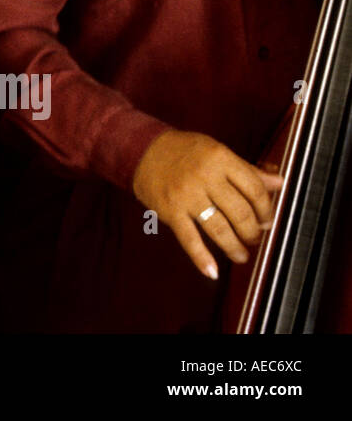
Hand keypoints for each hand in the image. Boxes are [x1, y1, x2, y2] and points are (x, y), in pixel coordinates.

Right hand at [132, 129, 283, 280]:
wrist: (141, 149)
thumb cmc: (183, 150)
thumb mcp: (216, 152)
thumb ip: (248, 169)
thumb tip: (279, 183)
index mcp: (219, 158)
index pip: (254, 189)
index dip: (266, 209)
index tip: (267, 219)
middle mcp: (204, 177)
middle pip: (240, 212)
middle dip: (253, 231)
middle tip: (254, 237)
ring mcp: (186, 196)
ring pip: (220, 229)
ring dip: (235, 247)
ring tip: (241, 255)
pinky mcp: (170, 211)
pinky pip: (189, 239)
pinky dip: (201, 258)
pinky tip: (212, 271)